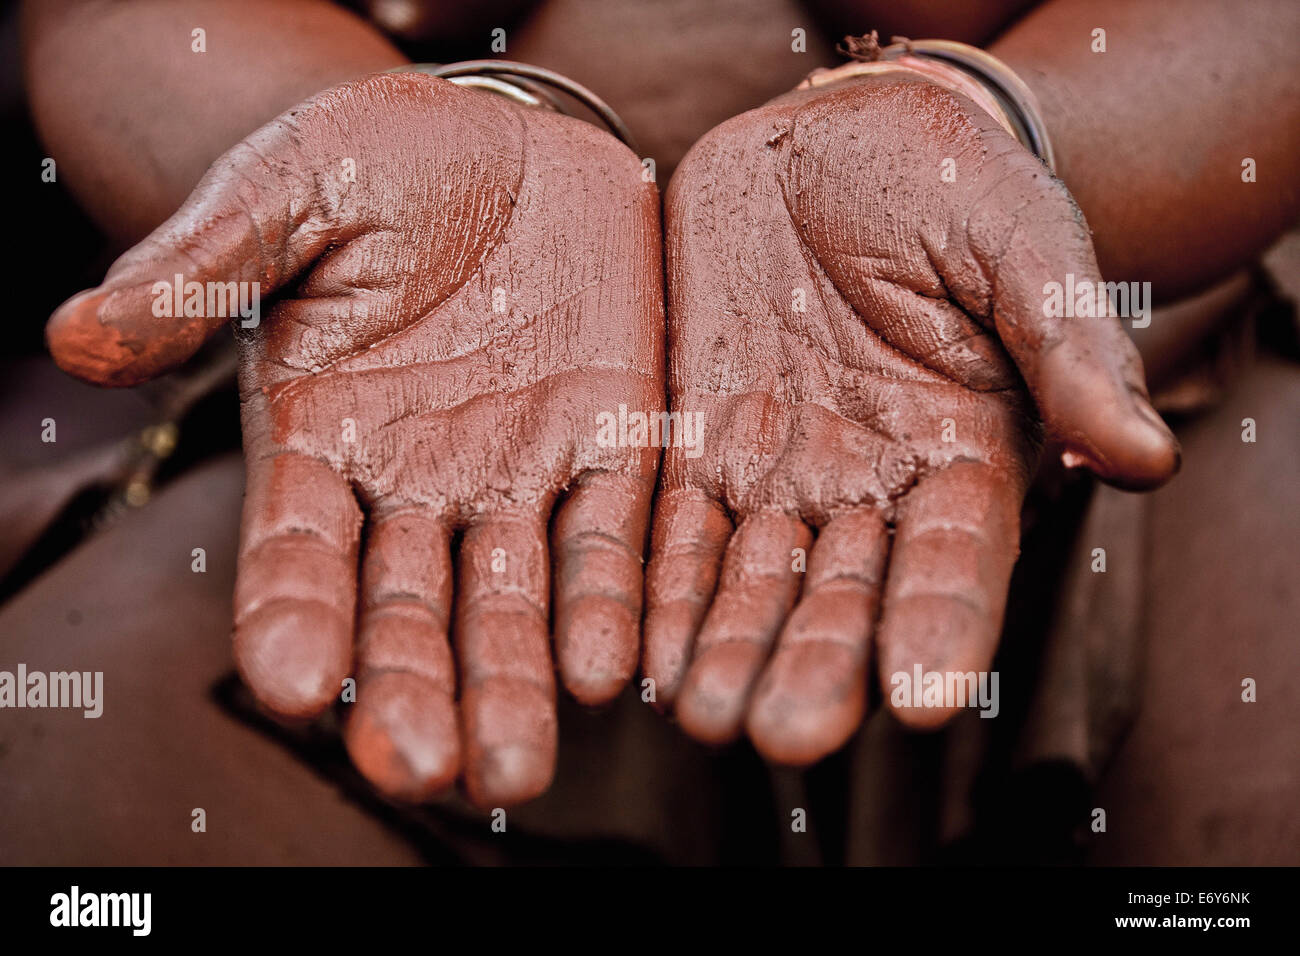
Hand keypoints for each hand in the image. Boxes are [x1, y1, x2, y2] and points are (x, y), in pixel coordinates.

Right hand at [47, 73, 663, 806]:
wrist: (509, 142)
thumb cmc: (378, 162)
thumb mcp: (285, 195)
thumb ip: (203, 269)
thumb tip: (74, 333)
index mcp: (321, 435)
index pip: (298, 549)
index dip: (291, 613)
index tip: (292, 684)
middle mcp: (416, 481)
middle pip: (407, 606)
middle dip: (411, 688)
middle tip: (421, 769)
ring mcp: (517, 472)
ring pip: (510, 599)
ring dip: (515, 683)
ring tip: (515, 765)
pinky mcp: (612, 443)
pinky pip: (610, 535)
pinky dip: (609, 600)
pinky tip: (610, 669)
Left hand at [645, 75, 1177, 762]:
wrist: (837, 143)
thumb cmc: (950, 187)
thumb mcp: (1021, 250)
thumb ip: (1070, 348)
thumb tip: (1146, 456)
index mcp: (962, 454)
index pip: (956, 560)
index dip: (941, 625)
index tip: (928, 698)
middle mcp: (866, 485)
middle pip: (841, 595)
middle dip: (814, 664)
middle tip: (783, 735)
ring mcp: (775, 470)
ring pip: (747, 580)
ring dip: (721, 648)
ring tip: (698, 715)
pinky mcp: (693, 439)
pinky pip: (668, 526)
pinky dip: (652, 589)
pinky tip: (633, 650)